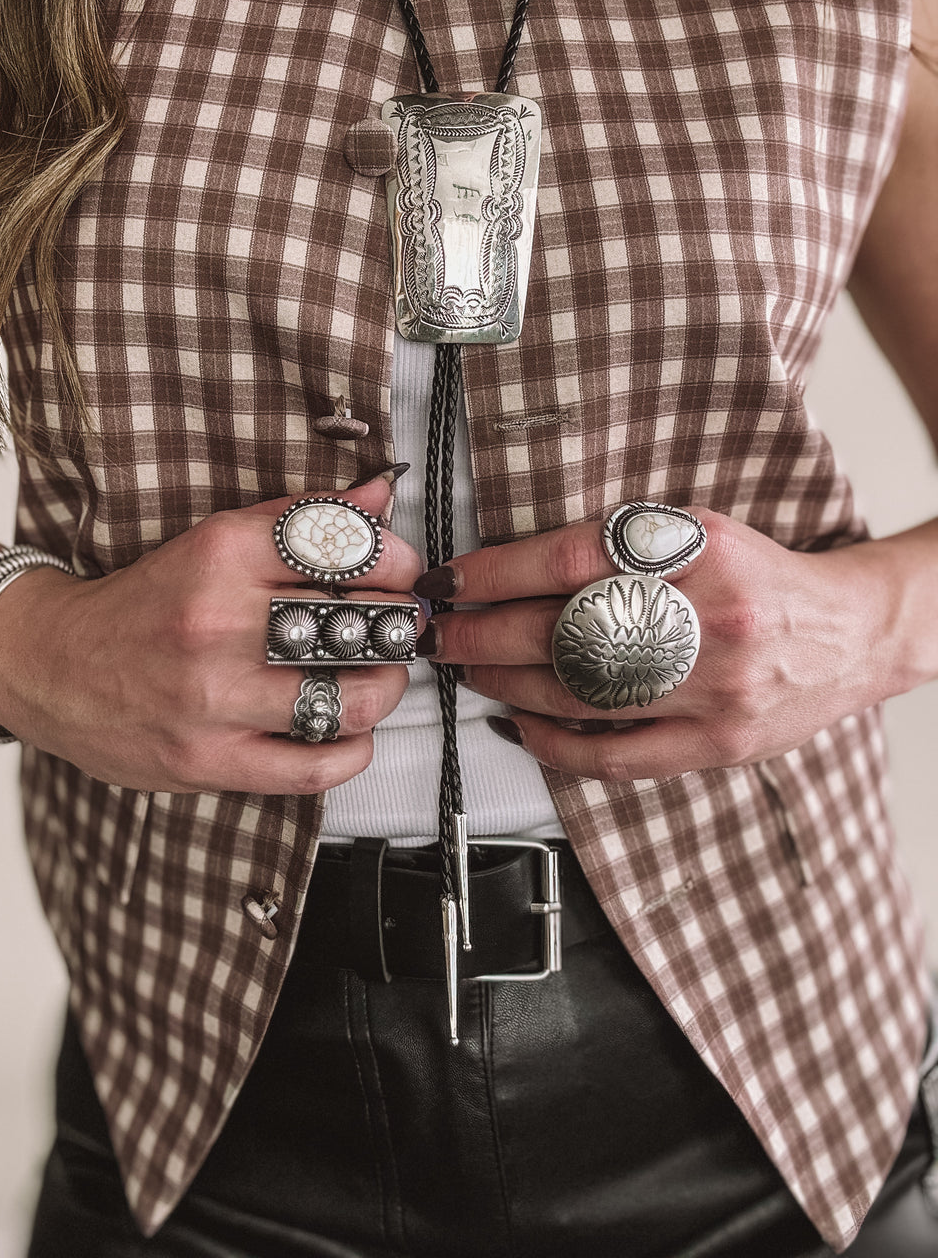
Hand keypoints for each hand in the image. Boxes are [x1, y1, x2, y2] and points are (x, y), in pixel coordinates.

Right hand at [0, 476, 422, 794]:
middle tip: (398, 627)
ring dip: (385, 689)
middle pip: (359, 624)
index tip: (403, 573)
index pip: (345, 547)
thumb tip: (383, 492)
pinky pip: (315, 765)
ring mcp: (212, 699)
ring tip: (378, 677)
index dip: (398, 560)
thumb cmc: (144, 603)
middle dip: (398, 626)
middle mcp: (216, 623)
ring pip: (351, 699)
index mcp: (219, 553)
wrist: (50, 666)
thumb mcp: (215, 540)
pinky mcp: (208, 761)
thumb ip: (302, 517)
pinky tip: (350, 731)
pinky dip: (353, 750)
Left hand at [415, 508, 895, 782]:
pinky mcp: (718, 744)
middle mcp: (708, 620)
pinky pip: (615, 757)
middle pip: (565, 631)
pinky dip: (554, 744)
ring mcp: (714, 690)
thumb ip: (621, 545)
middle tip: (439, 632)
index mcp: (700, 551)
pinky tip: (517, 724)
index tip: (451, 580)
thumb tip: (516, 568)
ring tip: (468, 669)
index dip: (498, 572)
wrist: (850, 633)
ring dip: (506, 684)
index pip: (573, 559)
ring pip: (580, 695)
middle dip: (483, 634)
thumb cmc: (761, 578)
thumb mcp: (700, 532)